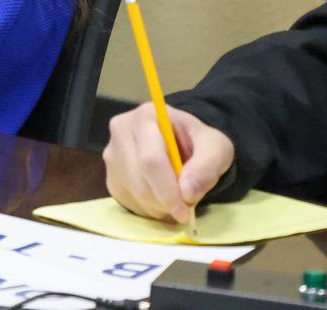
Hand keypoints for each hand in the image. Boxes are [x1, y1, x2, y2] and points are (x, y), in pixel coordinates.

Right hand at [103, 102, 235, 222]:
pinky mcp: (110, 174)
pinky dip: (148, 208)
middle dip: (165, 201)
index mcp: (146, 117)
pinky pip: (127, 200)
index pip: (150, 160)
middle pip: (139, 179)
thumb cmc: (197, 142)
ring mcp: (112, 153)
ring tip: (175, 199)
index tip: (186, 209)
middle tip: (185, 210)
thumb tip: (187, 193)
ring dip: (158, 206)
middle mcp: (121, 131)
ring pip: (133, 192)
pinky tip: (161, 197)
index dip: (168, 190)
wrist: (181, 142)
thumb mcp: (216, 147)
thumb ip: (207, 165)